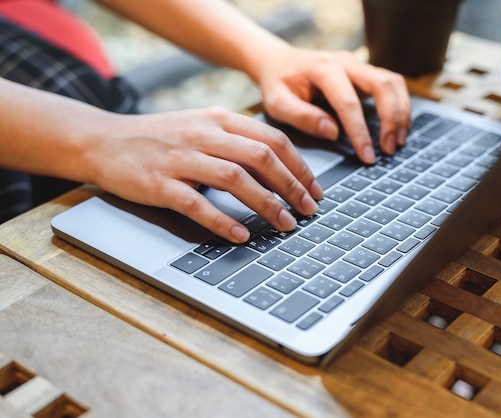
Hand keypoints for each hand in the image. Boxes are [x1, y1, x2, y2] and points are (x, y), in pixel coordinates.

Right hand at [88, 107, 322, 242]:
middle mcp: (203, 133)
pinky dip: (223, 220)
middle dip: (292, 186)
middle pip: (261, 156)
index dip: (299, 166)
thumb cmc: (160, 138)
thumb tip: (280, 167)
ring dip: (267, 203)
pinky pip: (197, 204)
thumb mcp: (201, 126)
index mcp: (218, 118)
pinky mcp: (159, 183)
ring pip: (235, 178)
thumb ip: (236, 140)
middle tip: (309, 210)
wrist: (104, 140)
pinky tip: (242, 234)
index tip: (315, 189)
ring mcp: (180, 157)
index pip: (272, 138)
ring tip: (286, 224)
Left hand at [255, 47, 410, 163]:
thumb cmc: (278, 84)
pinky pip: (392, 85)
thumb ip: (302, 117)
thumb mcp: (277, 102)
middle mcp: (346, 62)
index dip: (360, 132)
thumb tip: (333, 132)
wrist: (279, 62)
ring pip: (393, 82)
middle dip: (391, 119)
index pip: (348, 103)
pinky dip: (399, 106)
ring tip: (397, 141)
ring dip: (401, 112)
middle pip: (382, 85)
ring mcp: (359, 65)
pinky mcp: (366, 73)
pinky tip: (396, 128)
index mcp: (323, 69)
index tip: (367, 155)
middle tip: (389, 149)